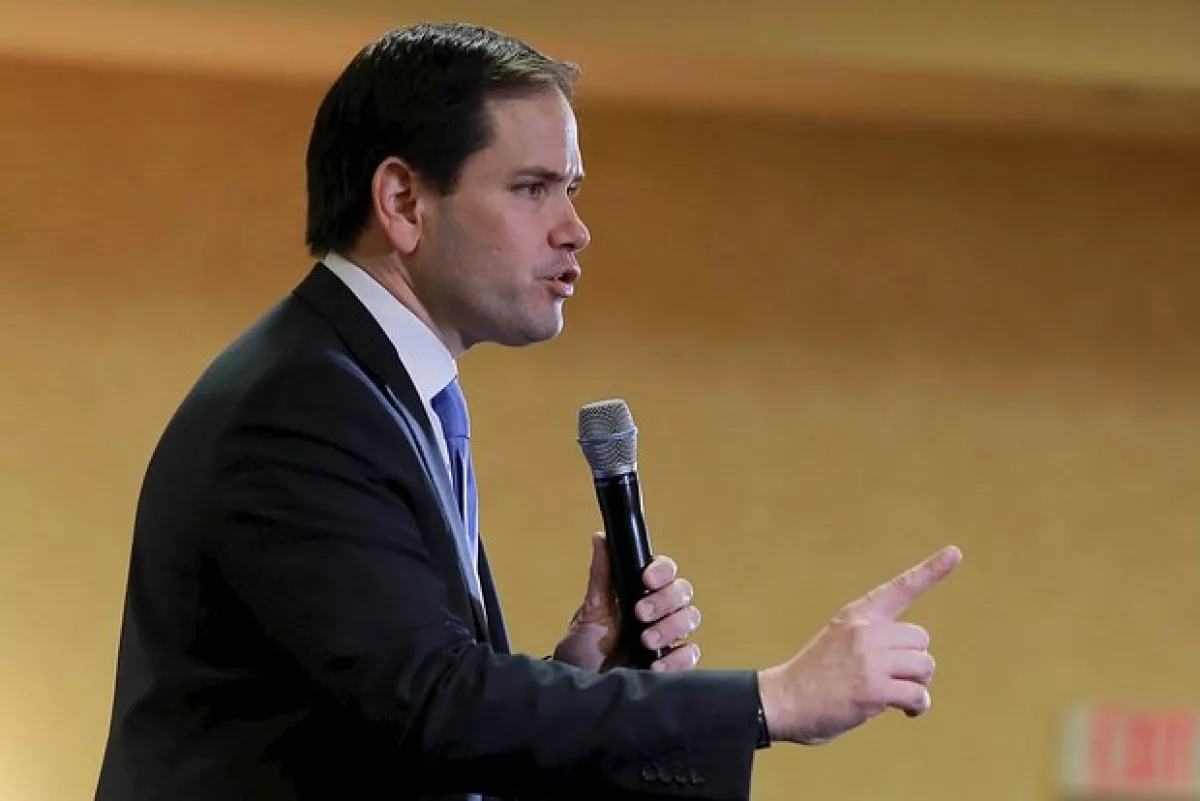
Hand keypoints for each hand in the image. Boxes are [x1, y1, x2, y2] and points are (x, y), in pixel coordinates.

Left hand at [552, 533, 701, 672]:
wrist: (582, 686)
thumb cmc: (584, 647)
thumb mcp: (591, 610)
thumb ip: (601, 575)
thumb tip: (601, 538)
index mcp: (642, 591)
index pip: (666, 571)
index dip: (662, 571)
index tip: (646, 580)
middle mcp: (660, 611)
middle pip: (683, 592)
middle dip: (664, 601)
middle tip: (639, 614)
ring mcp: (668, 636)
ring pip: (690, 619)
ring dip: (670, 627)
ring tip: (645, 641)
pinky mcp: (673, 663)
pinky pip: (690, 654)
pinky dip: (677, 659)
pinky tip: (655, 665)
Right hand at [757, 545, 961, 745]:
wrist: (782, 700)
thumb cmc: (814, 677)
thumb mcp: (839, 640)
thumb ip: (872, 639)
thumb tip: (916, 664)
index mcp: (856, 614)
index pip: (899, 588)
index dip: (931, 570)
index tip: (955, 552)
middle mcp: (865, 630)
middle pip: (920, 639)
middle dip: (914, 662)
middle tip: (896, 678)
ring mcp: (869, 659)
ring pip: (924, 667)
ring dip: (917, 686)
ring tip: (896, 696)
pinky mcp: (874, 689)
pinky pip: (918, 696)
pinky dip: (917, 707)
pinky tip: (904, 712)